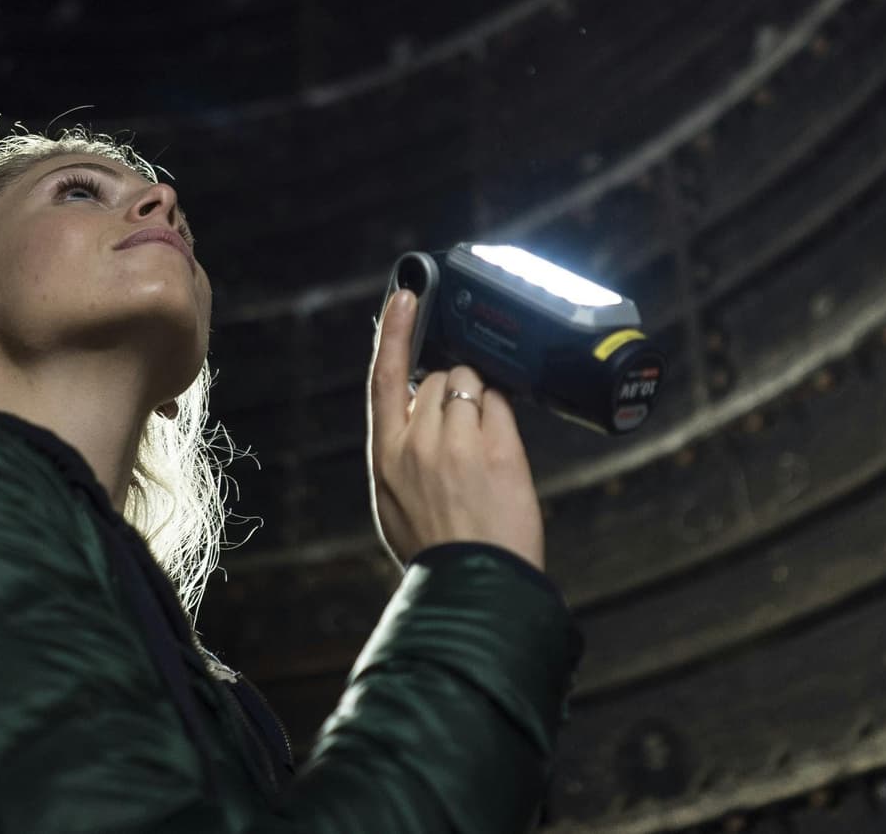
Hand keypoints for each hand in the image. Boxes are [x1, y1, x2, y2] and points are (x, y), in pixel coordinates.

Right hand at [365, 288, 545, 571]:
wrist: (474, 588)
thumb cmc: (436, 549)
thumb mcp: (394, 501)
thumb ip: (400, 451)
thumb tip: (416, 410)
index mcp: (384, 455)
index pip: (383, 377)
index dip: (395, 331)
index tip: (405, 296)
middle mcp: (416, 442)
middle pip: (436, 378)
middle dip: (453, 393)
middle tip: (465, 438)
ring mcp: (457, 443)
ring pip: (471, 384)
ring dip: (480, 403)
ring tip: (483, 452)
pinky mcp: (497, 448)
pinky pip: (500, 404)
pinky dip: (502, 417)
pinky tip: (500, 452)